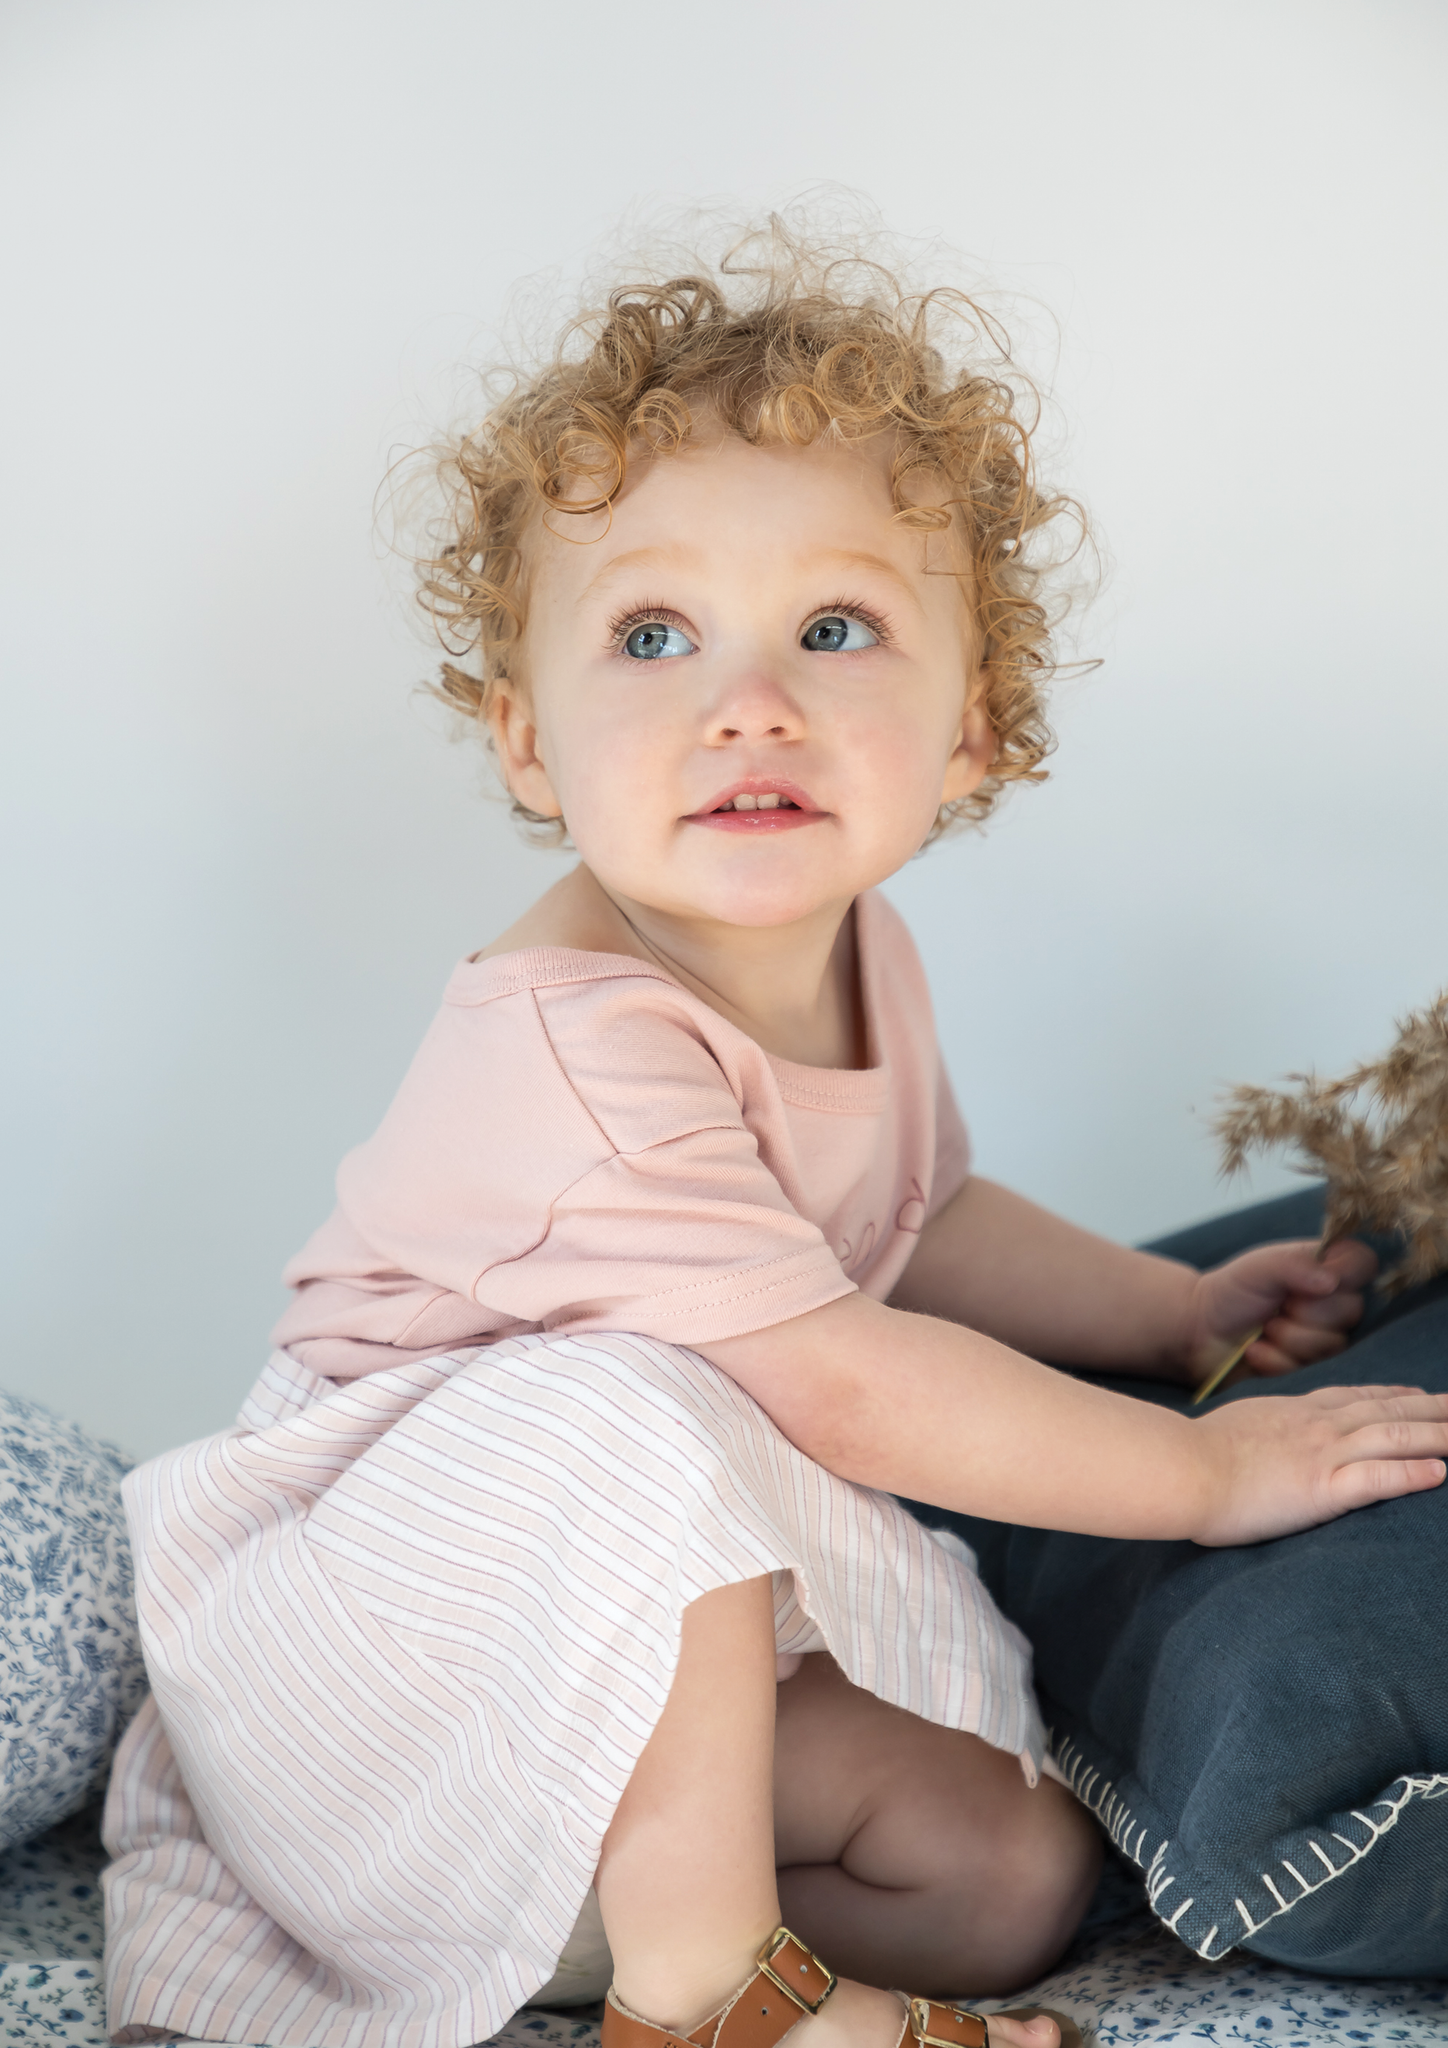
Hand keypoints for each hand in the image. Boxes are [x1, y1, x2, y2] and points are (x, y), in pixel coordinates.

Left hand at [1181, 1238, 1377, 1388]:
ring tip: (1263, 1327)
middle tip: (1276, 1306)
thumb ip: (1294, 1264)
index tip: (1312, 1282)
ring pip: (1332, 1344)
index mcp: (1326, 1269)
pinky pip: (1308, 1368)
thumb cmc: (1231, 1292)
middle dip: (1304, 1312)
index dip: (1343, 1275)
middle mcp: (1333, 1303)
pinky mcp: (1311, 1368)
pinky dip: (1273, 1358)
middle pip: (1352, 1311)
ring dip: (1286, 1337)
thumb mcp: (1260, 1267)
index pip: (1364, 1264)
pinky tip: (1256, 1349)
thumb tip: (1331, 1281)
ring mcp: (1325, 1338)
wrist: (1201, 1331)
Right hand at [1191, 1383, 1447, 1544]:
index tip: (1417, 1392)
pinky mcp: (1321, 1487)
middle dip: (1430, 1407)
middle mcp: (1316, 1425)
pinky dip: (1413, 1474)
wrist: (1179, 1466)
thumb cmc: (1191, 1455)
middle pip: (1386, 1409)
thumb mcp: (1231, 1429)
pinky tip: (1442, 1473)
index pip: (1353, 1398)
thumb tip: (1253, 1438)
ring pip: (1394, 1436)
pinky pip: (1378, 1478)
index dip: (1391, 1394)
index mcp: (1293, 1413)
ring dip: (1438, 1434)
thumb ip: (1255, 1431)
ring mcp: (1321, 1453)